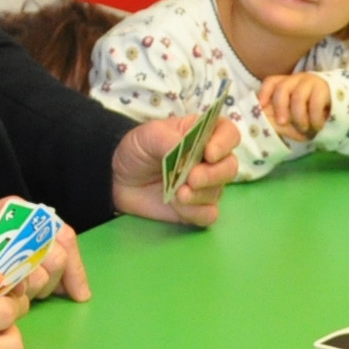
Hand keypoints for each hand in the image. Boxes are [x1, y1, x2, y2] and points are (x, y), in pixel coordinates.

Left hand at [110, 113, 238, 224]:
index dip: (224, 143)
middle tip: (191, 178)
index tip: (209, 153)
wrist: (118, 179)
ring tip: (177, 194)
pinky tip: (176, 204)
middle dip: (213, 174)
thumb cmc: (138, 151)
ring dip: (199, 195)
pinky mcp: (196, 208)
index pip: (229, 134)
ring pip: (218, 192)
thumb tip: (186, 149)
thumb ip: (168, 139)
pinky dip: (195, 212)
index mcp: (202, 135)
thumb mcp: (147, 136)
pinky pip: (209, 214)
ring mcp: (205, 186)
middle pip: (230, 166)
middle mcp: (210, 161)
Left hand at [256, 71, 332, 144]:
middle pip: (283, 87)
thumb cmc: (311, 114)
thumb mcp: (293, 117)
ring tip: (303, 128)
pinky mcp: (325, 88)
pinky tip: (317, 126)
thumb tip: (265, 119)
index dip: (265, 92)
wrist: (341, 109)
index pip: (272, 82)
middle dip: (280, 107)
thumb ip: (279, 117)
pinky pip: (315, 103)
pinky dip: (314, 119)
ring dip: (299, 116)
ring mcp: (312, 82)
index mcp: (287, 84)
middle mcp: (298, 79)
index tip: (261, 105)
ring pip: (298, 97)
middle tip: (282, 123)